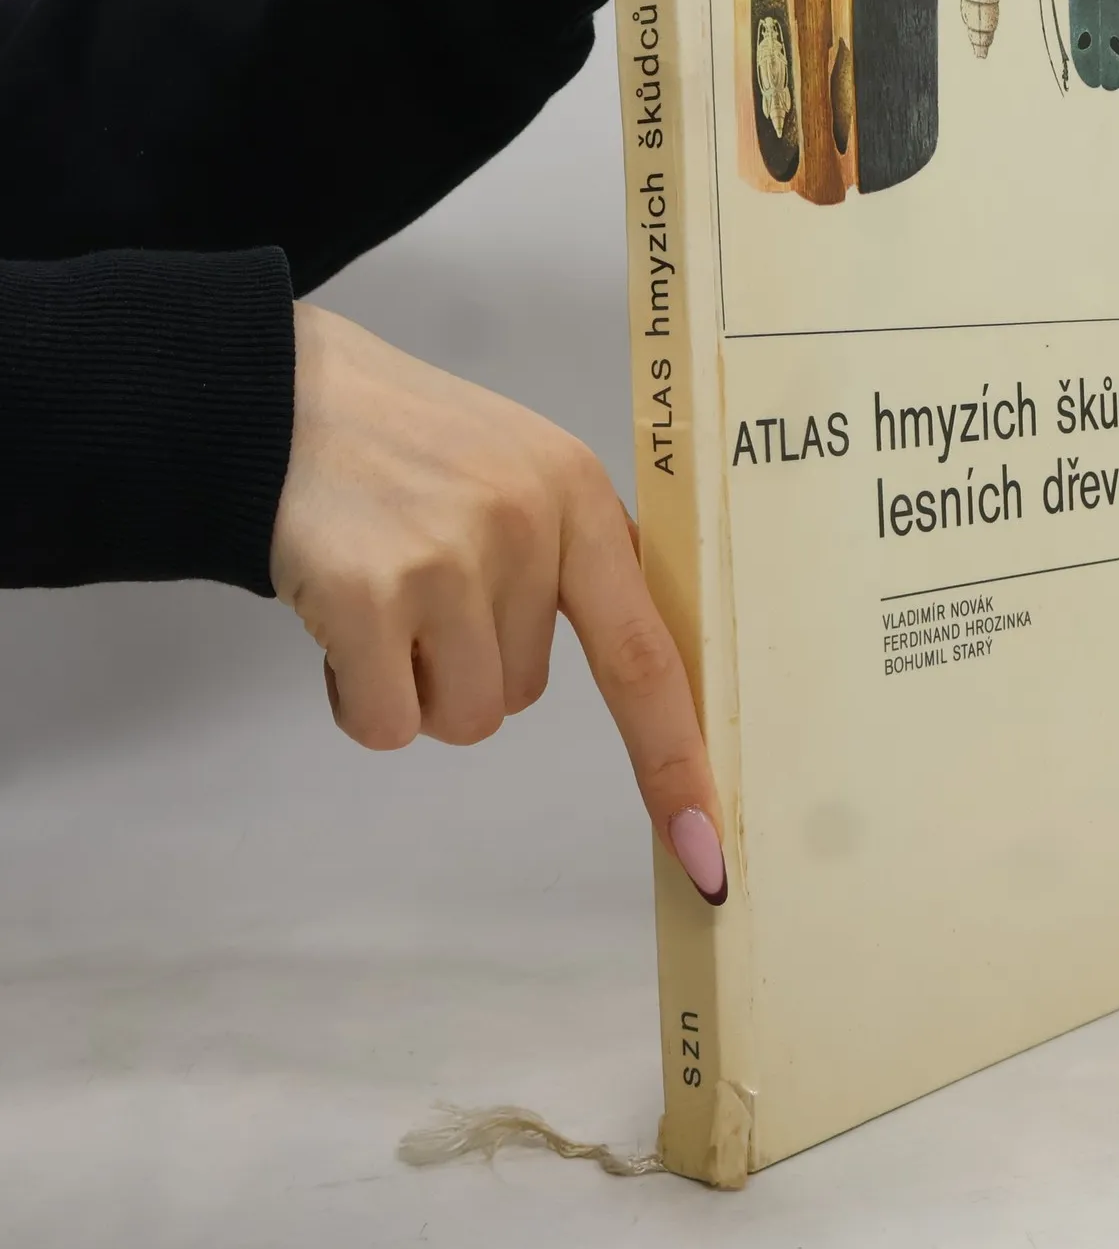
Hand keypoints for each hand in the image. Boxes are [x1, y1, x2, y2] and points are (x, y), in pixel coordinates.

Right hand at [270, 304, 728, 904]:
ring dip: (416, 685)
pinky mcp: (370, 596)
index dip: (675, 756)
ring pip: (462, 719)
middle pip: (525, 695)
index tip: (707, 847)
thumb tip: (653, 661)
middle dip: (468, 663)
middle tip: (422, 582)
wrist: (281, 401)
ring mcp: (449, 561)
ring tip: (382, 597)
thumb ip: (581, 554)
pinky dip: (360, 699)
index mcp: (582, 497)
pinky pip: (387, 725)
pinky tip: (341, 625)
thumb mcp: (525, 469)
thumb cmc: (412, 448)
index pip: (648, 654)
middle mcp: (529, 526)